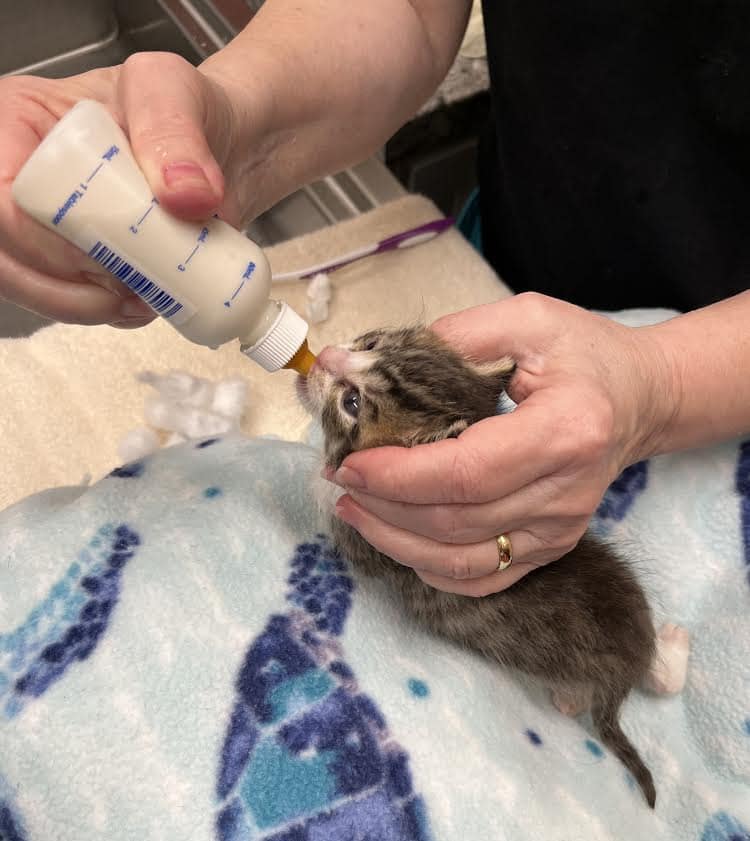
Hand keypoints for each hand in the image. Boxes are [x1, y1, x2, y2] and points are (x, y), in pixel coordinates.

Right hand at [0, 52, 266, 325]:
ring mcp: (46, 223)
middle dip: (61, 288)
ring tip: (142, 297)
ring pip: (30, 287)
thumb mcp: (177, 91)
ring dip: (84, 307)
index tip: (107, 260)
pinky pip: (69, 301)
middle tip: (125, 290)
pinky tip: (145, 300)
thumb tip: (184, 195)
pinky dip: (106, 312)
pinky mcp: (77, 258)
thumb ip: (174, 131)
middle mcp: (21, 177)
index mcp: (20, 124)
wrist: (228, 146)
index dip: (43, 243)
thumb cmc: (191, 107)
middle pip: (5, 255)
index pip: (1, 199)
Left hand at [332, 293, 675, 595]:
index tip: (348, 461)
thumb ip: (444, 340)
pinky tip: (397, 537)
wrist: (639, 398)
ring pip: (461, 559)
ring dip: (395, 539)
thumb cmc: (582, 354)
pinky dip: (429, 566)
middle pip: (456, 521)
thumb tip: (351, 365)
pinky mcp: (551, 547)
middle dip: (383, 505)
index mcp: (566, 431)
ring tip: (353, 507)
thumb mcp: (525, 319)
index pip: (466, 472)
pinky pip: (481, 577)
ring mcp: (560, 530)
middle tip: (339, 477)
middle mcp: (567, 493)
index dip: (399, 475)